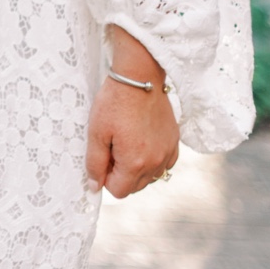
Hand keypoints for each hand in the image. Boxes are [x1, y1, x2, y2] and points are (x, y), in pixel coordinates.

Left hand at [85, 28, 179, 198]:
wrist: (139, 77)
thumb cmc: (115, 102)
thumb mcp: (96, 132)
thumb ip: (95, 163)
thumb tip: (95, 186)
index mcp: (135, 163)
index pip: (118, 191)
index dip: (106, 176)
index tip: (103, 156)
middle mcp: (156, 163)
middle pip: (134, 187)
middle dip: (121, 173)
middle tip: (113, 146)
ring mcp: (168, 153)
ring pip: (149, 177)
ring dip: (137, 167)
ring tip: (127, 140)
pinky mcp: (174, 143)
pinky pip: (163, 164)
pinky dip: (152, 158)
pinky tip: (142, 140)